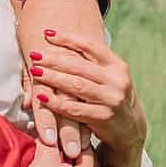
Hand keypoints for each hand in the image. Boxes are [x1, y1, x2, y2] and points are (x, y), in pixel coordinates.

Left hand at [18, 0, 102, 159]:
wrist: (131, 132)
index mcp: (117, 66)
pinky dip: (56, 102)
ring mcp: (111, 99)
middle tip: (34, 55)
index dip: (67, 39)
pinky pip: (75, 109)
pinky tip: (42, 97)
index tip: (47, 34)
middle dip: (54, 59)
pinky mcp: (104, 118)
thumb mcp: (109, 79)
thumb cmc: (112, 100)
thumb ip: (91, 65)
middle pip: (79, 65)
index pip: (90, 46)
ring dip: (52, 78)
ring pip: (76, 85)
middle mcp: (116, 80)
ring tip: (35, 72)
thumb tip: (60, 46)